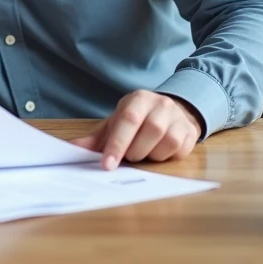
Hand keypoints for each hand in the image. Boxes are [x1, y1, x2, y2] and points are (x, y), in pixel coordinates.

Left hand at [71, 90, 202, 169]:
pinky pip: (178, 151)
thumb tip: (72, 148)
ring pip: (165, 143)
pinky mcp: (190, 133)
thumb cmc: (137, 121)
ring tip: (144, 152)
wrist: (169, 113)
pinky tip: (158, 151)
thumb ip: (96, 138)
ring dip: (150, 155)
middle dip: (134, 151)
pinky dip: (165, 157)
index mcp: (139, 99)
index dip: (116, 144)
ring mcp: (178, 118)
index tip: (107, 164)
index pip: (127, 120)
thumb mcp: (115, 124)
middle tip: (129, 155)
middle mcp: (161, 104)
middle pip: (148, 133)